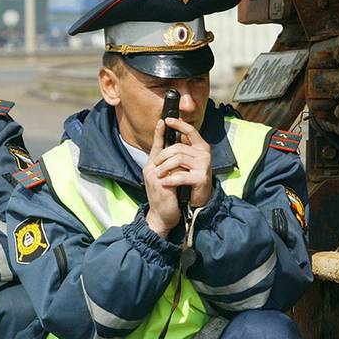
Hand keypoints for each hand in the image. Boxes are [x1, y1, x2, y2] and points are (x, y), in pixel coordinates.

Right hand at [143, 119, 180, 237]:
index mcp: (152, 167)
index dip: (159, 133)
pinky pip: (175, 172)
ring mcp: (154, 177)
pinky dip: (183, 175)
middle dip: (176, 147)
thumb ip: (169, 167)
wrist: (162, 218)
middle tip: (183, 146)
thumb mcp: (167, 180)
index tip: (164, 121)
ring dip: (183, 165)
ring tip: (188, 171)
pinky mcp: (160, 184)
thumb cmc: (167, 199)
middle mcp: (150, 170)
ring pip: (172, 161)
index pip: (156, 147)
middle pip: (165, 151)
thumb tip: (179, 152)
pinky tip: (186, 180)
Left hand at [153, 116, 212, 207]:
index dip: (179, 124)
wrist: (196, 201)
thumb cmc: (189, 179)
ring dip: (164, 167)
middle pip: (178, 147)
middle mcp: (204, 154)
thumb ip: (180, 147)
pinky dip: (170, 179)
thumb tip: (169, 127)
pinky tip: (164, 182)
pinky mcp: (201, 178)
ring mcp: (204, 165)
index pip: (190, 131)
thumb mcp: (184, 161)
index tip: (167, 120)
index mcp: (201, 147)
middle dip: (163, 155)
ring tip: (158, 174)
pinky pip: (180, 175)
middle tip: (155, 164)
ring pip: (178, 159)